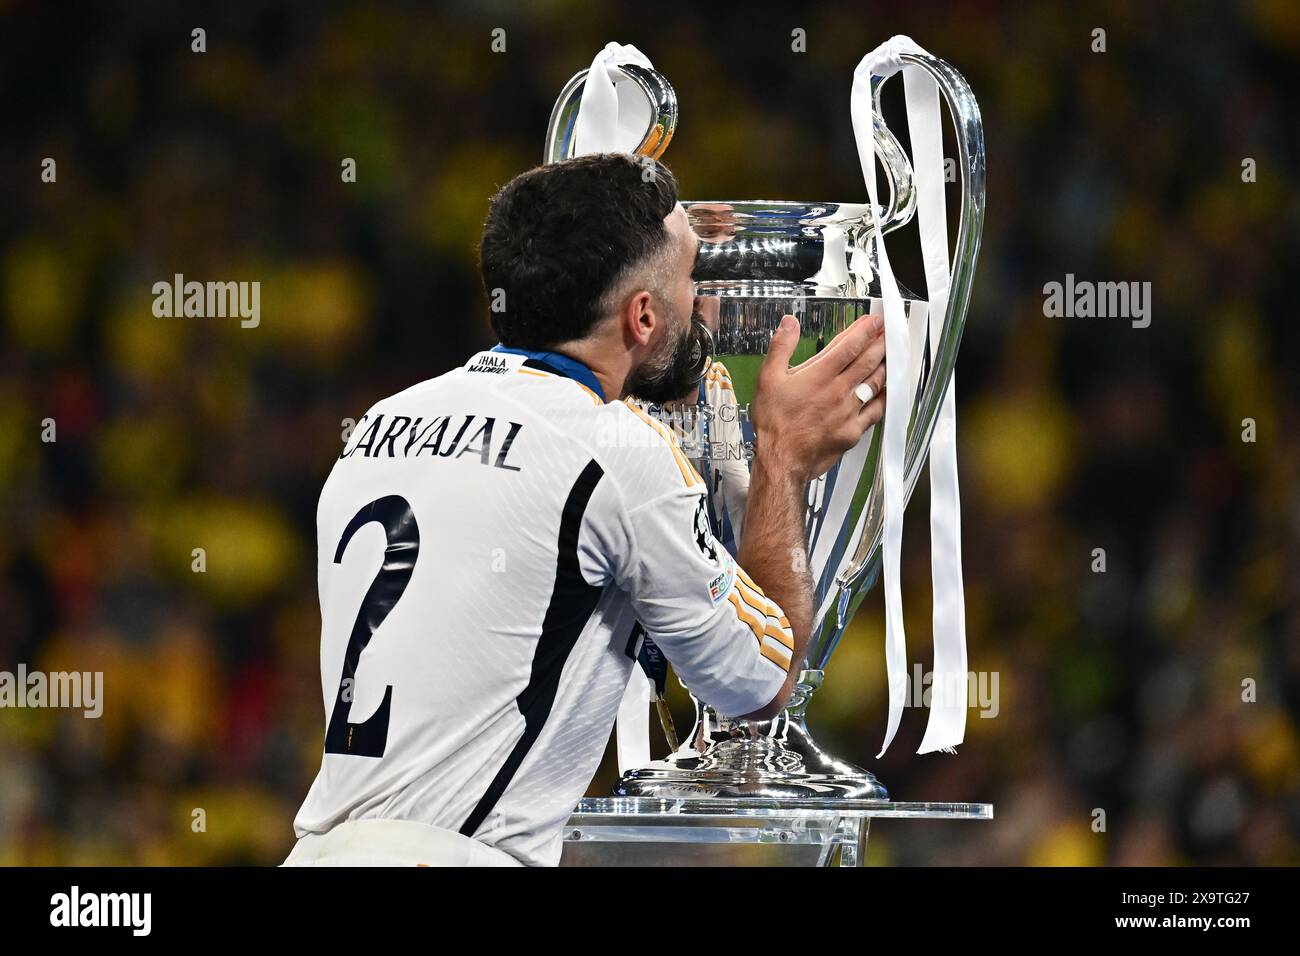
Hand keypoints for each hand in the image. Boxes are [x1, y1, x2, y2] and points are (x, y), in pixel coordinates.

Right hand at [749, 313, 885, 481]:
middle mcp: (838, 391)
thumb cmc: (774, 422)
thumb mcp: (767, 378)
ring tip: (891, 354)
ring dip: (885, 365)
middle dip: (880, 343)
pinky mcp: (853, 431)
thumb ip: (781, 347)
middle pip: (868, 361)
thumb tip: (790, 323)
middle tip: (888, 332)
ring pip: (876, 383)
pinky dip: (884, 397)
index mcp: (819, 375)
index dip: (865, 330)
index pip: (849, 346)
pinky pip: (876, 411)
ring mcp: (849, 412)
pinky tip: (888, 390)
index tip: (874, 322)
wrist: (781, 460)